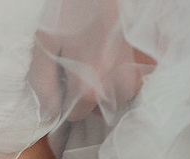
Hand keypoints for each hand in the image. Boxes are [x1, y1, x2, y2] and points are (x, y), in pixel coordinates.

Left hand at [30, 0, 155, 121]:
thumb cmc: (68, 12)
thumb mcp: (44, 47)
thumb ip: (43, 85)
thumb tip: (48, 114)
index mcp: (90, 86)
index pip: (77, 115)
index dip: (64, 104)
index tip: (60, 88)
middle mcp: (117, 83)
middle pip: (101, 106)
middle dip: (87, 95)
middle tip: (76, 69)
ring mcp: (135, 69)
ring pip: (121, 93)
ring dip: (107, 85)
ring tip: (94, 61)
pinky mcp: (145, 55)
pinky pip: (134, 76)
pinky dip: (122, 72)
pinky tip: (110, 54)